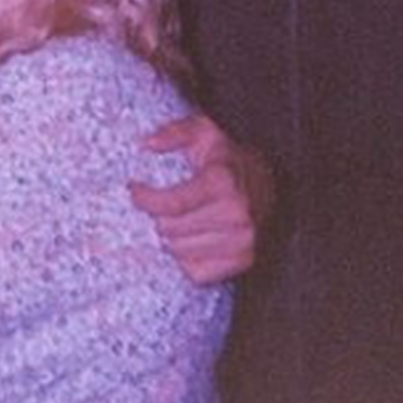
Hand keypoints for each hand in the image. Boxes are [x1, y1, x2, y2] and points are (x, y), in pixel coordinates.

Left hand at [130, 115, 274, 284]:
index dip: (145, 198)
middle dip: (156, 216)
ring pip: (179, 251)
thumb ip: (174, 132)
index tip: (135, 189)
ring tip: (175, 219)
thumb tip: (147, 143)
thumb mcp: (203, 130)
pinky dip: (185, 258)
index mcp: (223, 182)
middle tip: (157, 205)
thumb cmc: (226, 156)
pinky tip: (189, 237)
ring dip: (169, 236)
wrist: (267, 181)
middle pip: (171, 229)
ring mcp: (243, 241)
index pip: (172, 203)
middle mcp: (236, 214)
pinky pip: (196, 272)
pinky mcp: (244, 261)